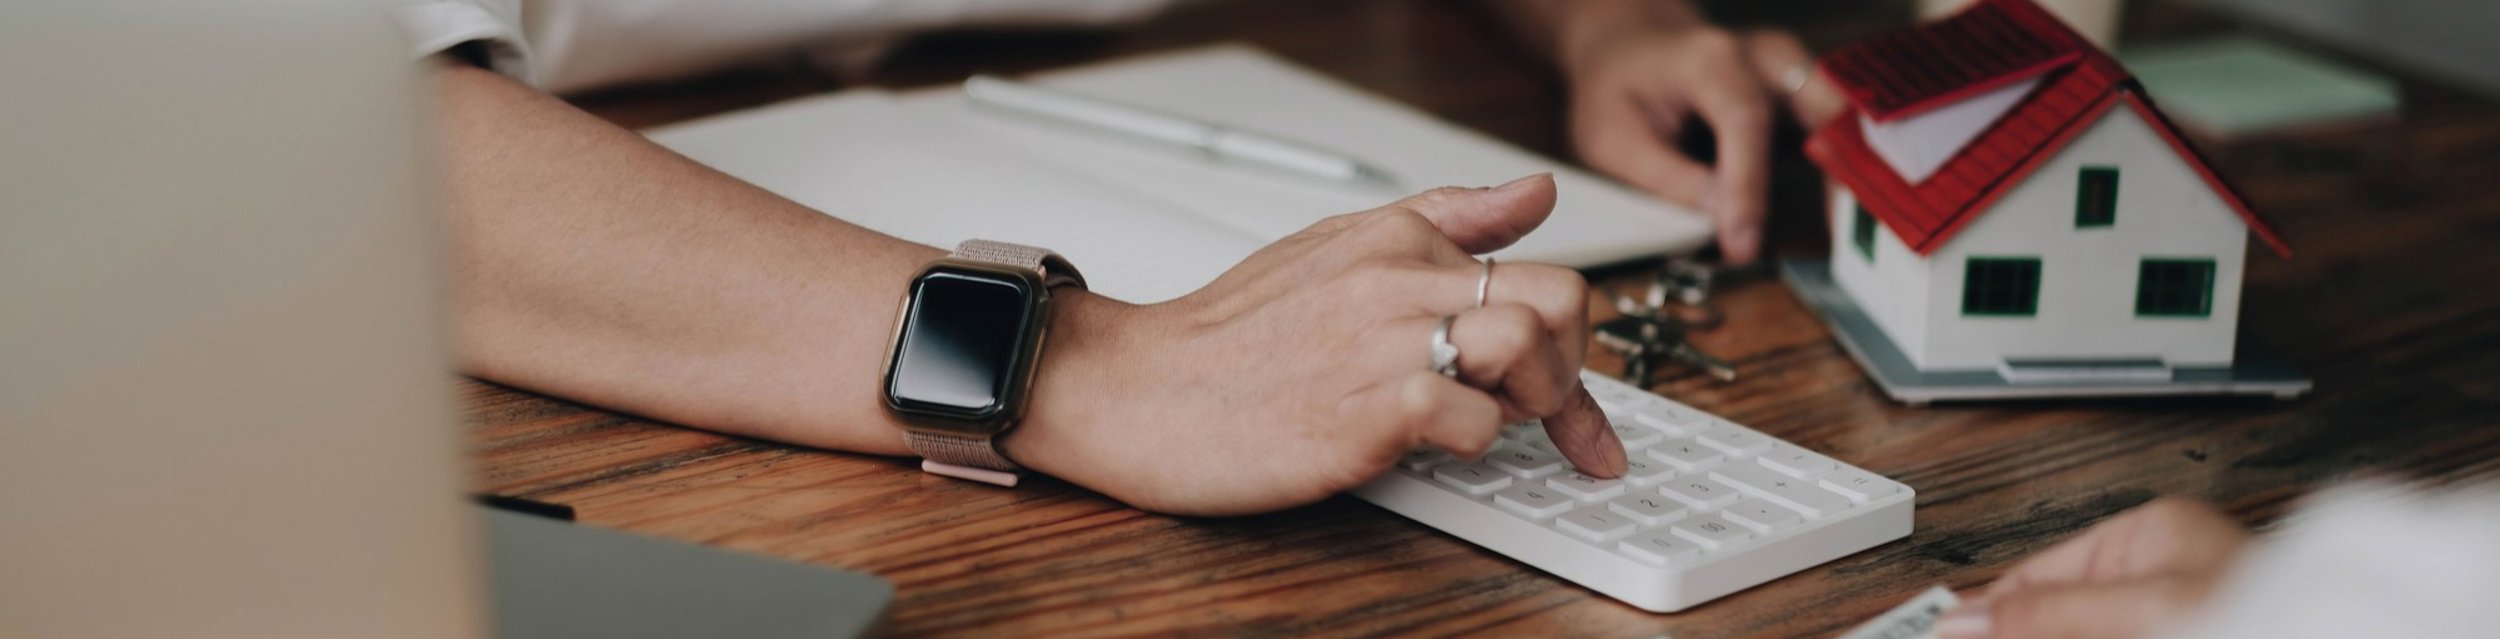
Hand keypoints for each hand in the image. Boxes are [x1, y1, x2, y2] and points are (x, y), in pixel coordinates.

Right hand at [1009, 174, 1626, 515]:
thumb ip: (1443, 217)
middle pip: (1557, 301)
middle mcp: (1398, 282)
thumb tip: (1533, 192)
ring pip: (1527, 349)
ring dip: (1531, 403)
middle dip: (1568, 366)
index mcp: (1398, 239)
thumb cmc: (1228, 335)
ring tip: (1483, 422)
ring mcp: (1383, 345)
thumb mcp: (1335, 245)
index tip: (1568, 398)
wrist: (1137, 391)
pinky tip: (1432, 444)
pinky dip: (1472, 443)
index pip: (1537, 266)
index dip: (1569, 339)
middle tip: (1534, 408)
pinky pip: (1471, 421)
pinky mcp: (1365, 411)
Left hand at [1551, 4, 1842, 263]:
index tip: (1744, 244)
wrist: (1631, 48)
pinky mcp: (1803, 99)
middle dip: (1837, 173)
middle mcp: (1765, 58)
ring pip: (1844, 123)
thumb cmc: (1616, 91)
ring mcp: (1792, 75)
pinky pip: (1837, 135)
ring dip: (1849, 179)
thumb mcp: (1614, 139)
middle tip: (1840, 242)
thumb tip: (1723, 221)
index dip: (1750, 187)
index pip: (1745, 120)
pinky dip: (1842, 175)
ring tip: (1848, 241)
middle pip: (1823, 110)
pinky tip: (1838, 221)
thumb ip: (1670, 179)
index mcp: (1711, 60)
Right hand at [1940, 498, 2253, 638]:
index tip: (1940, 633)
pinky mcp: (2186, 629)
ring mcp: (2170, 614)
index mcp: (2151, 537)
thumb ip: (2053, 611)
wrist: (2335, 632)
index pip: (2036, 574)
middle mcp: (2161, 576)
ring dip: (2034, 636)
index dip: (1983, 609)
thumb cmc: (2281, 619)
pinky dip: (2071, 638)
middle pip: (2051, 611)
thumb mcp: (2144, 609)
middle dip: (2009, 631)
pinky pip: (2108, 634)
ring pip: (2075, 629)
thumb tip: (1972, 618)